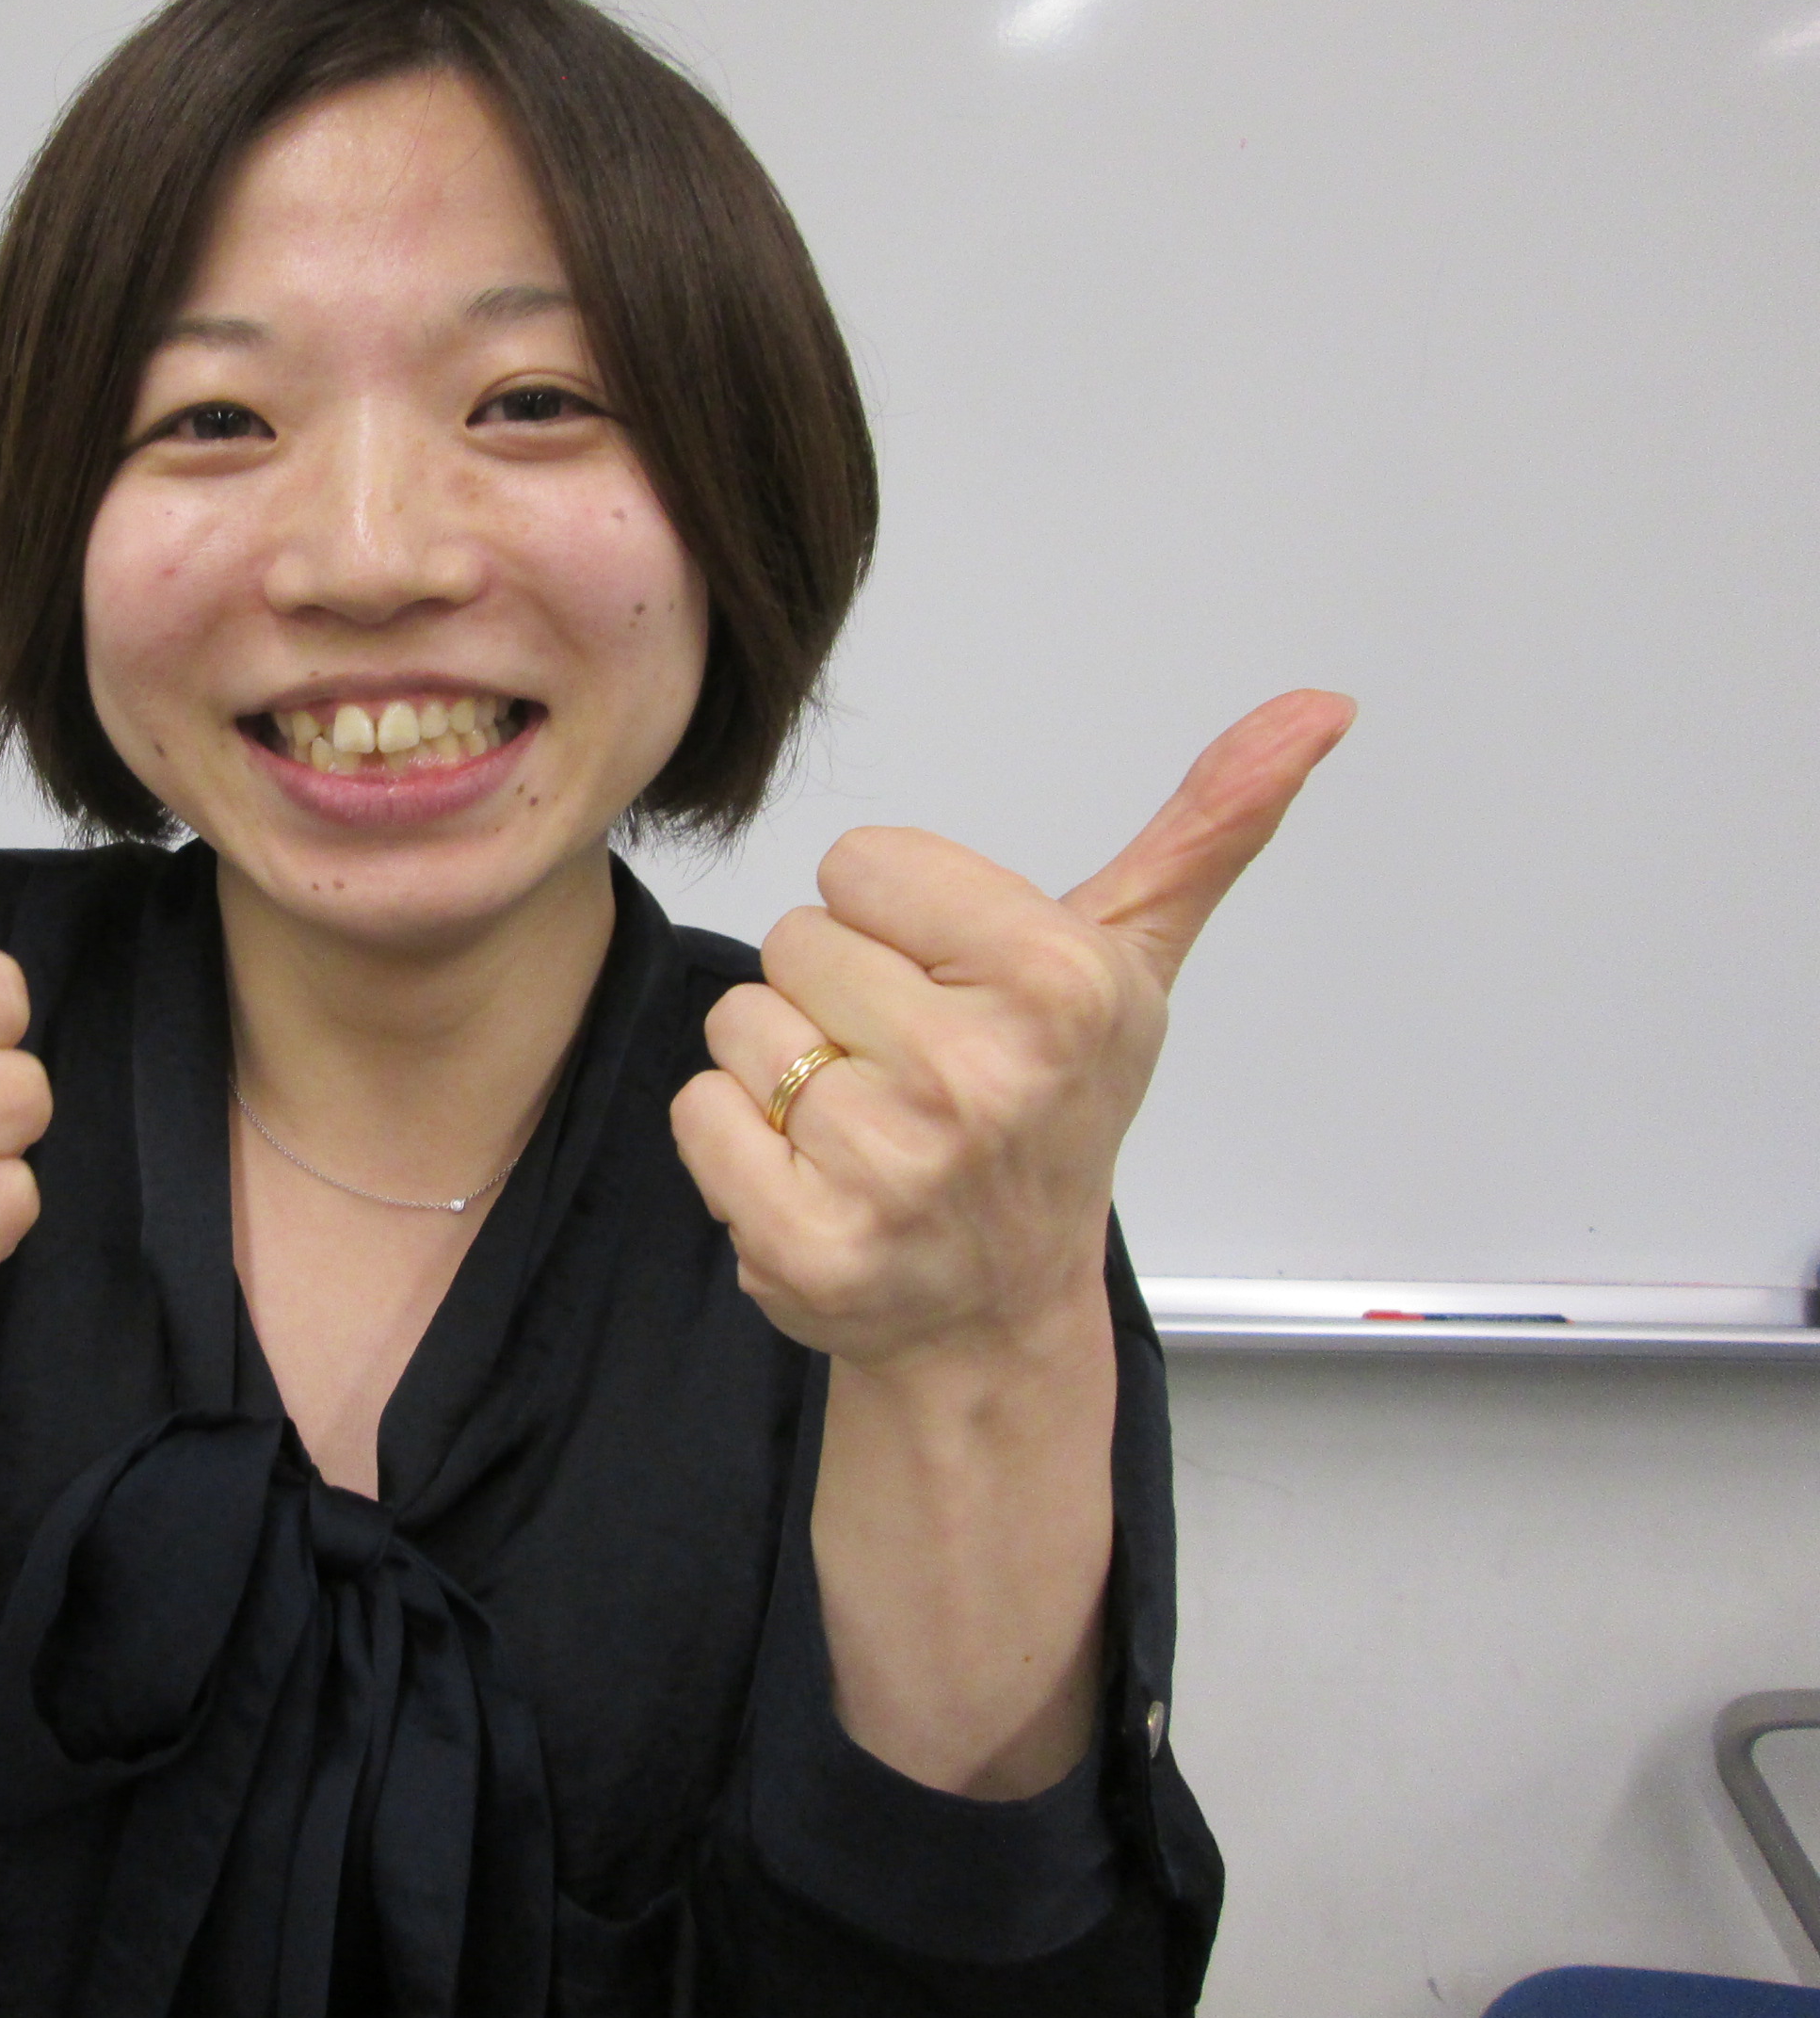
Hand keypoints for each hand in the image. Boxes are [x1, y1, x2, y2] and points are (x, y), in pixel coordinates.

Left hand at [670, 690, 1355, 1377]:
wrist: (995, 1311)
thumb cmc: (1053, 1114)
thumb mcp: (1131, 964)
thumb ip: (1207, 826)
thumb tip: (1320, 705)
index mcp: (1061, 982)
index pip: (859, 862)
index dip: (893, 919)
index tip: (952, 987)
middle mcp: (982, 1076)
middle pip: (794, 939)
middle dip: (837, 994)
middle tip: (908, 1066)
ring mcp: (894, 1170)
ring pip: (741, 1024)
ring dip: (782, 1068)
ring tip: (862, 1121)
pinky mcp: (811, 1243)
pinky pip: (697, 1112)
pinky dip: (733, 1141)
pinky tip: (813, 1175)